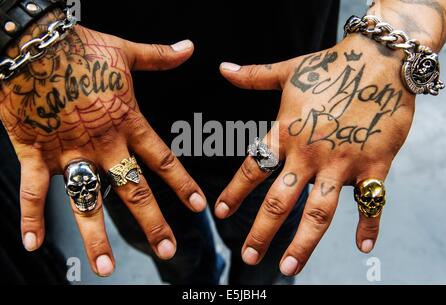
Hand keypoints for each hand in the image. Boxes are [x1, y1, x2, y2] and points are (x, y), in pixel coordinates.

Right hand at [0, 10, 205, 275]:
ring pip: (87, 201)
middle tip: (167, 250)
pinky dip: (31, 217)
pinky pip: (34, 190)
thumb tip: (189, 48)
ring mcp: (69, 151)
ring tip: (105, 267)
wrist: (33, 43)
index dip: (182, 184)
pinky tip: (32, 243)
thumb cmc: (80, 46)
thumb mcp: (125, 51)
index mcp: (127, 122)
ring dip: (95, 236)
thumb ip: (159, 56)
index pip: (162, 160)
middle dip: (152, 222)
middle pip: (133, 190)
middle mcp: (103, 144)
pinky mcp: (35, 152)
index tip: (198, 206)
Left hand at [216, 34, 414, 275]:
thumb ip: (253, 76)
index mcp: (286, 132)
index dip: (234, 193)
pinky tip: (362, 246)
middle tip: (249, 257)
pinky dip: (368, 225)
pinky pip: (371, 202)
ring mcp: (341, 162)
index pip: (252, 169)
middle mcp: (309, 153)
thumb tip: (222, 68)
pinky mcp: (374, 164)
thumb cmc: (331, 65)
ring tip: (289, 267)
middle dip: (261, 231)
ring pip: (318, 212)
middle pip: (279, 201)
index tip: (220, 214)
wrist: (380, 59)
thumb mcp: (288, 70)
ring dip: (303, 243)